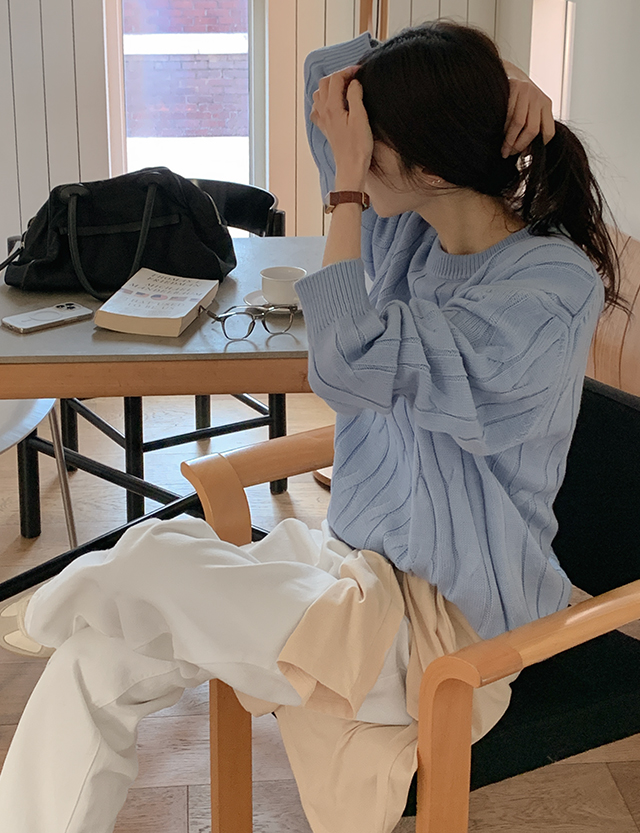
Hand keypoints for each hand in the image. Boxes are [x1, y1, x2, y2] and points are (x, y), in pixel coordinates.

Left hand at [310, 67, 373, 188]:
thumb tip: (353, 82)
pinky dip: (324, 101)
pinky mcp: (325, 128)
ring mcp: (322, 120)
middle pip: (325, 83)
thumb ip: (355, 96)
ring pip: (319, 94)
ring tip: (344, 88)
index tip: (360, 71)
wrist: (350, 167)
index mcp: (332, 107)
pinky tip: (333, 105)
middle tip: (353, 78)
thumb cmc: (358, 146)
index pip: (336, 79)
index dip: (348, 71)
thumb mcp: (360, 117)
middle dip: (339, 76)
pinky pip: (317, 109)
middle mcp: (324, 111)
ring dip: (330, 87)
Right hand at [502, 61, 554, 157]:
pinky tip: (498, 133)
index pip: (548, 133)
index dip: (537, 147)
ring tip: (503, 150)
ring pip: (519, 123)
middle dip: (520, 146)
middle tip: (510, 154)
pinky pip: (507, 114)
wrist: (507, 72)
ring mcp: (527, 92)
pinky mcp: (515, 87)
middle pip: (532, 130)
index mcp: (546, 105)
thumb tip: (526, 153)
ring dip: (509, 140)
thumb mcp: (529, 109)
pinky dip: (502, 128)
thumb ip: (531, 126)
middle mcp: (539, 98)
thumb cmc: (516, 97)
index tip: (525, 155)